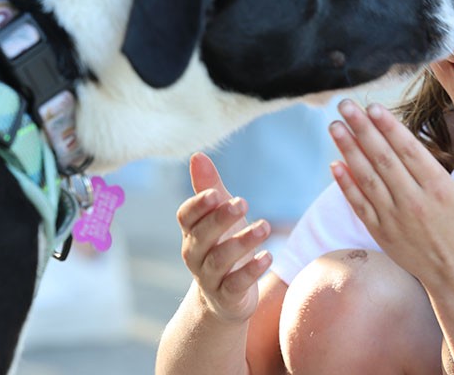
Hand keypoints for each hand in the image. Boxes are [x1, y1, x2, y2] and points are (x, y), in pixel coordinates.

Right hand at [176, 153, 271, 322]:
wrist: (224, 299)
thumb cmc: (222, 246)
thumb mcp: (219, 216)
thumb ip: (209, 188)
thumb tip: (197, 155)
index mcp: (191, 232)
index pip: (185, 217)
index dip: (197, 206)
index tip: (215, 193)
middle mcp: (195, 255)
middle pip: (201, 236)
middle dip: (220, 219)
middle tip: (242, 202)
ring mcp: (209, 278)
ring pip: (220, 260)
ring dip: (242, 242)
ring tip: (265, 226)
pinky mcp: (227, 297)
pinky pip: (236, 284)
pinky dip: (252, 271)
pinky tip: (268, 256)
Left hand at [328, 100, 453, 288]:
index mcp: (439, 188)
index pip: (409, 150)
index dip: (389, 127)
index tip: (373, 107)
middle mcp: (414, 201)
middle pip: (383, 159)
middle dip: (362, 129)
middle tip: (346, 105)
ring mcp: (394, 218)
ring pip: (367, 178)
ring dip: (349, 150)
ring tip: (335, 126)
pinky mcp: (381, 232)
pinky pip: (359, 204)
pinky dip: (346, 184)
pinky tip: (334, 164)